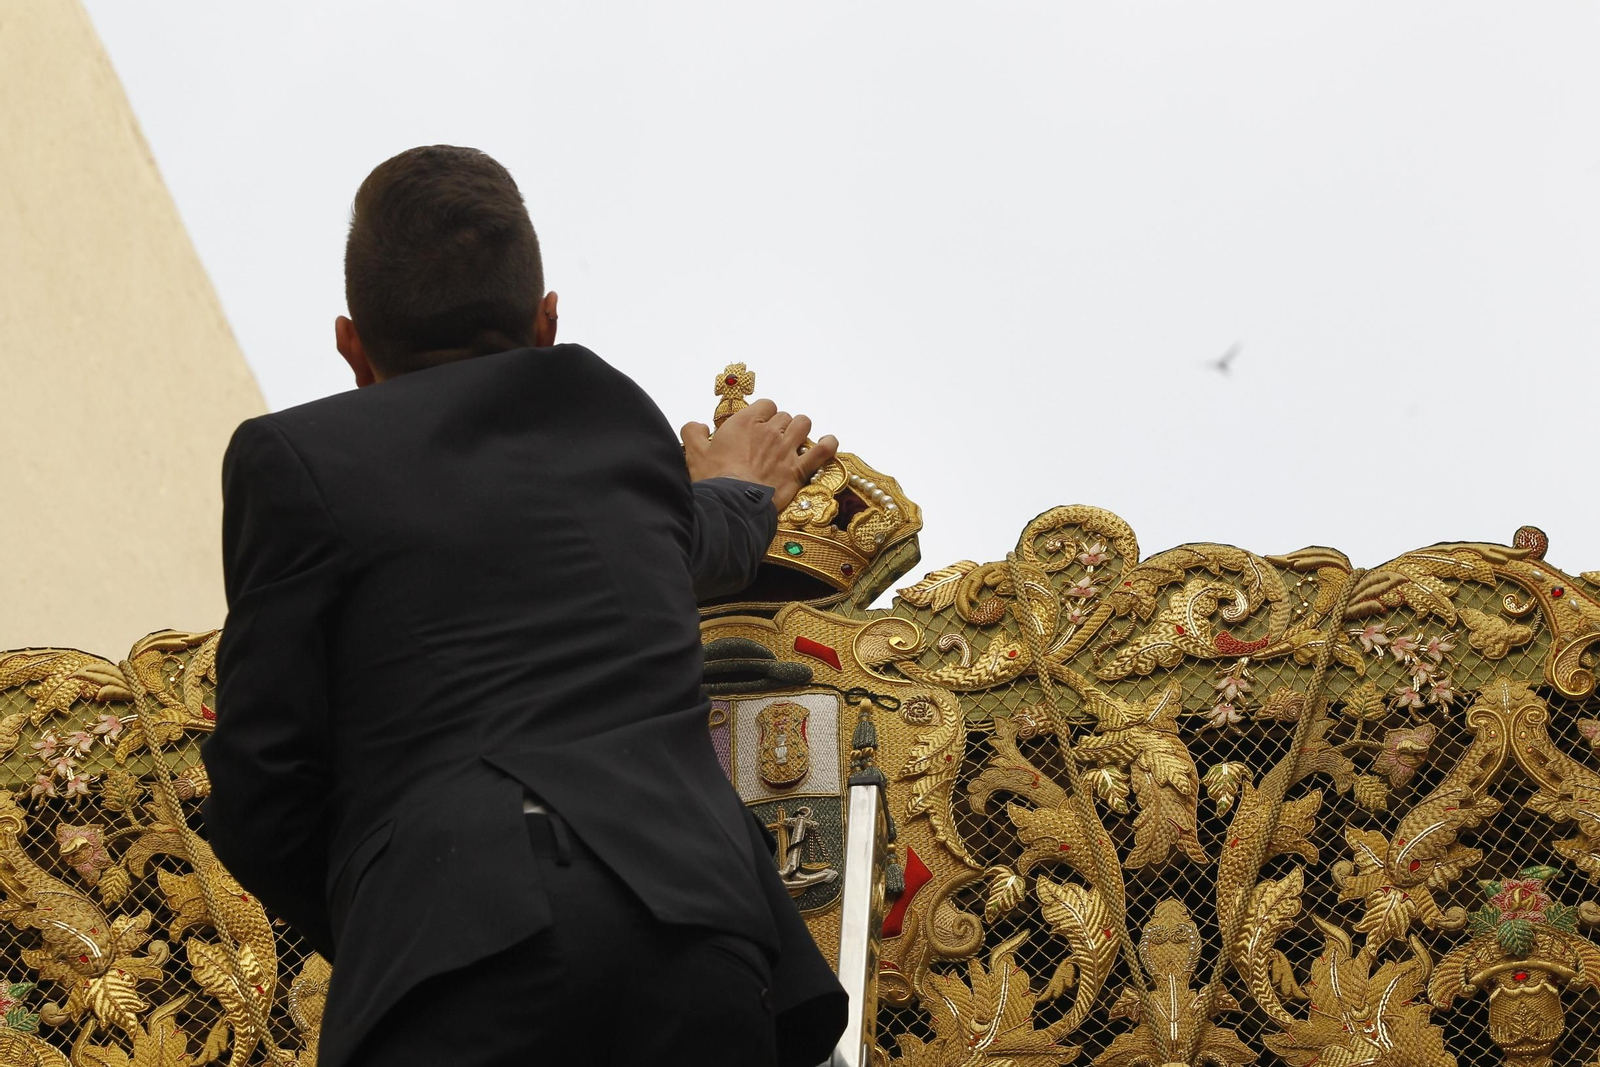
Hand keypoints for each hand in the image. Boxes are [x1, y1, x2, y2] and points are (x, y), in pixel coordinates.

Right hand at [681, 400, 838, 508]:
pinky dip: (827, 445)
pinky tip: (827, 444)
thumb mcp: (694, 452)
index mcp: (745, 423)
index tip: (758, 426)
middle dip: (780, 425)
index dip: (764, 415)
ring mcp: (786, 450)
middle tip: (773, 440)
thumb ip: (692, 432)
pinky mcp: (798, 470)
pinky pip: (822, 450)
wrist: (730, 505)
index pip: (766, 405)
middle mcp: (769, 431)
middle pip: (784, 416)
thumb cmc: (712, 480)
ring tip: (794, 441)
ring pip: (803, 424)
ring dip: (800, 430)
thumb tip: (697, 425)